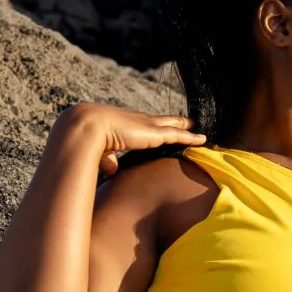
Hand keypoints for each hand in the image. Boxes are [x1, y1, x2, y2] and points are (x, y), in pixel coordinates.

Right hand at [56, 102, 205, 175]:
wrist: (88, 129)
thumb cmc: (89, 140)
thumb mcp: (102, 152)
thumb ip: (109, 160)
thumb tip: (112, 170)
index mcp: (126, 125)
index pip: (145, 125)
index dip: (155, 126)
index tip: (163, 127)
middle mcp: (139, 121)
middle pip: (163, 120)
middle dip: (175, 121)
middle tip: (188, 122)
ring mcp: (148, 125)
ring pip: (173, 126)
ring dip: (186, 128)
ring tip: (198, 128)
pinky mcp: (155, 133)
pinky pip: (178, 136)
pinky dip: (191, 138)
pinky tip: (203, 139)